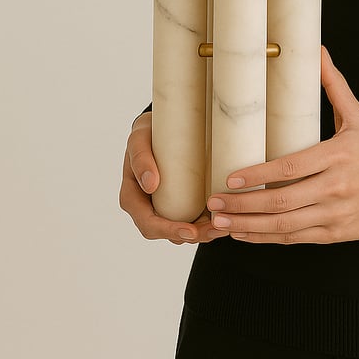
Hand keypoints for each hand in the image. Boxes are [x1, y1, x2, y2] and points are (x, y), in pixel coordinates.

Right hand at [119, 111, 227, 243]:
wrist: (164, 123)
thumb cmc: (148, 131)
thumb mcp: (139, 139)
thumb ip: (140, 158)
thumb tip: (150, 185)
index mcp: (133, 196)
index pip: (147, 223)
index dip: (167, 231)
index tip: (190, 230)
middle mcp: (146, 206)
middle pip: (166, 232)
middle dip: (192, 235)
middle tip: (215, 230)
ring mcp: (163, 206)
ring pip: (181, 230)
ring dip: (203, 233)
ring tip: (224, 226)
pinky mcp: (180, 201)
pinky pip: (192, 219)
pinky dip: (207, 223)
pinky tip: (225, 218)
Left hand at [206, 47, 358, 243]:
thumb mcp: (357, 116)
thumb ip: (334, 85)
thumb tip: (318, 50)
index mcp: (338, 156)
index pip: (290, 168)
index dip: (258, 175)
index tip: (231, 177)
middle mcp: (336, 187)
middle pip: (282, 201)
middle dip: (243, 205)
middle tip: (214, 202)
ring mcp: (336, 214)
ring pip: (285, 225)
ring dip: (249, 226)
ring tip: (221, 222)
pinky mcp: (335, 234)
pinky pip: (295, 239)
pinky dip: (267, 238)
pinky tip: (245, 235)